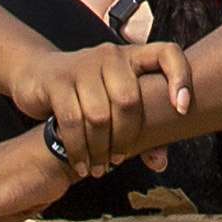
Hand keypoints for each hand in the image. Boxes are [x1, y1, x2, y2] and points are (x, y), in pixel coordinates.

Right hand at [8, 38, 195, 175]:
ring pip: (99, 115)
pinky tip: (81, 164)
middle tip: (119, 161)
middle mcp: (111, 55)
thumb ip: (141, 129)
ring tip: (99, 169)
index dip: (181, 77)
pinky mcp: (58, 81)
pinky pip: (72, 120)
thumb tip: (159, 163)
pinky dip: (79, 149)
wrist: (39, 75)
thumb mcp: (115, 104)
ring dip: (100, 150)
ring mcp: (83, 65)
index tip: (182, 109)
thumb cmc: (88, 95)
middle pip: (129, 100)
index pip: (167, 52)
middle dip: (126, 138)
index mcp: (133, 57)